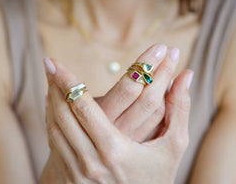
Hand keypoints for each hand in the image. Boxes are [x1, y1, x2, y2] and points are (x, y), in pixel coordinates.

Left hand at [42, 47, 192, 182]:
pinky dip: (51, 119)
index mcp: (116, 150)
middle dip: (55, 86)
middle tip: (49, 63)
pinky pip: (55, 142)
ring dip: (51, 101)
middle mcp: (91, 161)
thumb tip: (186, 75)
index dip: (68, 82)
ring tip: (51, 79)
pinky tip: (52, 103)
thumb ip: (179, 109)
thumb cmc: (158, 178)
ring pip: (55, 128)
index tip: (55, 62)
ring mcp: (78, 171)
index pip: (83, 107)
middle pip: (64, 115)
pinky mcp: (71, 175)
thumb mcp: (174, 146)